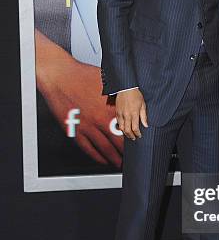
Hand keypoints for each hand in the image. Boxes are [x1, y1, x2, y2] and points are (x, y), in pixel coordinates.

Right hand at [35, 31, 123, 166]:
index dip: (134, 137)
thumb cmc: (82, 76)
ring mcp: (87, 127)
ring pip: (104, 149)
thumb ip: (118, 94)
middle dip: (126, 152)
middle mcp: (100, 120)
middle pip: (118, 142)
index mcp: (110, 109)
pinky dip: (97, 156)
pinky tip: (103, 160)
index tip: (138, 141)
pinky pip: (88, 148)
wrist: (60, 77)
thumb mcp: (106, 83)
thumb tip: (131, 97)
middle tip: (132, 158)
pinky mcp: (75, 131)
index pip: (127, 128)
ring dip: (114, 158)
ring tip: (120, 163)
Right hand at [115, 88, 147, 140]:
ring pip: (121, 127)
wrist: (126, 88)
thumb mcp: (143, 105)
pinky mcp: (117, 112)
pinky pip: (118, 122)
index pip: (135, 128)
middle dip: (131, 136)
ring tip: (129, 134)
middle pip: (127, 130)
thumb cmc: (136, 95)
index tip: (139, 135)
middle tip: (134, 138)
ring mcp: (120, 113)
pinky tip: (124, 128)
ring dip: (125, 133)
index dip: (137, 134)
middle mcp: (126, 115)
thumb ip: (144, 116)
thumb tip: (146, 125)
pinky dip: (121, 127)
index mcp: (133, 113)